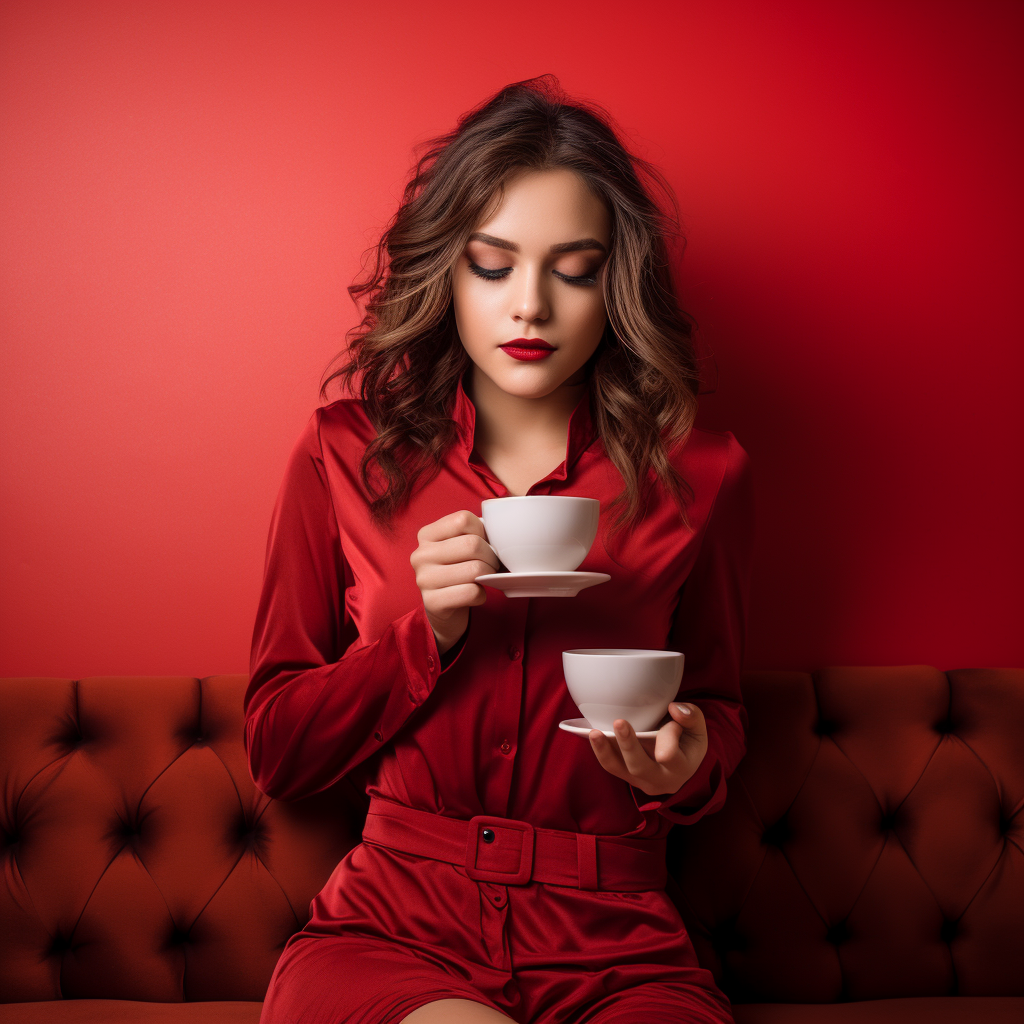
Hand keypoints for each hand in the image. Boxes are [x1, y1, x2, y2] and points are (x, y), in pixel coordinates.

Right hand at [410, 510, 499, 654]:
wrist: (442, 607)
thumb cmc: (457, 569)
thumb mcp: (457, 546)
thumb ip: (473, 533)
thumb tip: (503, 533)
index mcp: (427, 534)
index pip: (463, 519)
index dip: (483, 531)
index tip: (485, 543)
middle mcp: (421, 555)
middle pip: (472, 544)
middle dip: (491, 556)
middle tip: (493, 564)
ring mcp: (424, 579)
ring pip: (474, 569)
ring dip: (489, 575)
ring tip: (486, 578)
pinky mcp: (433, 602)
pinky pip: (472, 592)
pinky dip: (482, 594)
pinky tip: (476, 594)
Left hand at [588, 702, 707, 796]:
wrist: (682, 766)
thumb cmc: (689, 743)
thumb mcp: (698, 729)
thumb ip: (692, 716)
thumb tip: (674, 709)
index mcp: (680, 769)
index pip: (669, 754)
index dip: (669, 733)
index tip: (671, 715)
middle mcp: (659, 780)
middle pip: (639, 766)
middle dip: (628, 745)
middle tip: (619, 722)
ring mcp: (640, 781)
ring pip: (618, 769)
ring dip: (604, 750)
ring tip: (594, 732)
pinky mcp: (626, 776)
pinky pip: (611, 766)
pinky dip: (601, 750)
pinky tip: (593, 734)